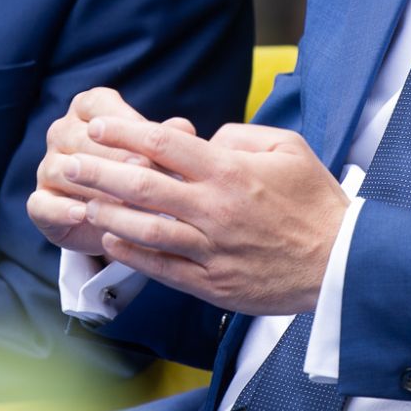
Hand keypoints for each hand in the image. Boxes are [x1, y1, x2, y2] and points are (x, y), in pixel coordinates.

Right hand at [29, 87, 194, 257]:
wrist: (123, 219)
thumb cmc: (143, 173)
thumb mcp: (158, 154)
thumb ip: (168, 139)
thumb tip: (183, 129)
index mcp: (88, 111)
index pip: (98, 105)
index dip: (124, 122)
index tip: (149, 140)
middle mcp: (62, 133)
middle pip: (80, 138)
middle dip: (115, 156)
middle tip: (144, 172)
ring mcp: (48, 168)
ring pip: (62, 170)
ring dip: (92, 185)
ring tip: (121, 199)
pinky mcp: (41, 204)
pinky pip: (42, 204)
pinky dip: (61, 210)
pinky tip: (83, 215)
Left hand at [75, 118, 348, 315]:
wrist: (342, 262)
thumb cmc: (316, 202)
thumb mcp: (289, 149)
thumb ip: (241, 137)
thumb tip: (205, 140)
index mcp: (230, 172)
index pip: (166, 145)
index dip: (126, 134)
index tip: (98, 128)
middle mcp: (214, 209)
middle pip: (142, 186)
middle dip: (98, 173)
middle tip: (68, 164)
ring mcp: (210, 249)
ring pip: (144, 229)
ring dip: (106, 215)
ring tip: (82, 203)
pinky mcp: (212, 283)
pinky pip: (161, 267)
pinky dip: (131, 253)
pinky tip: (110, 241)